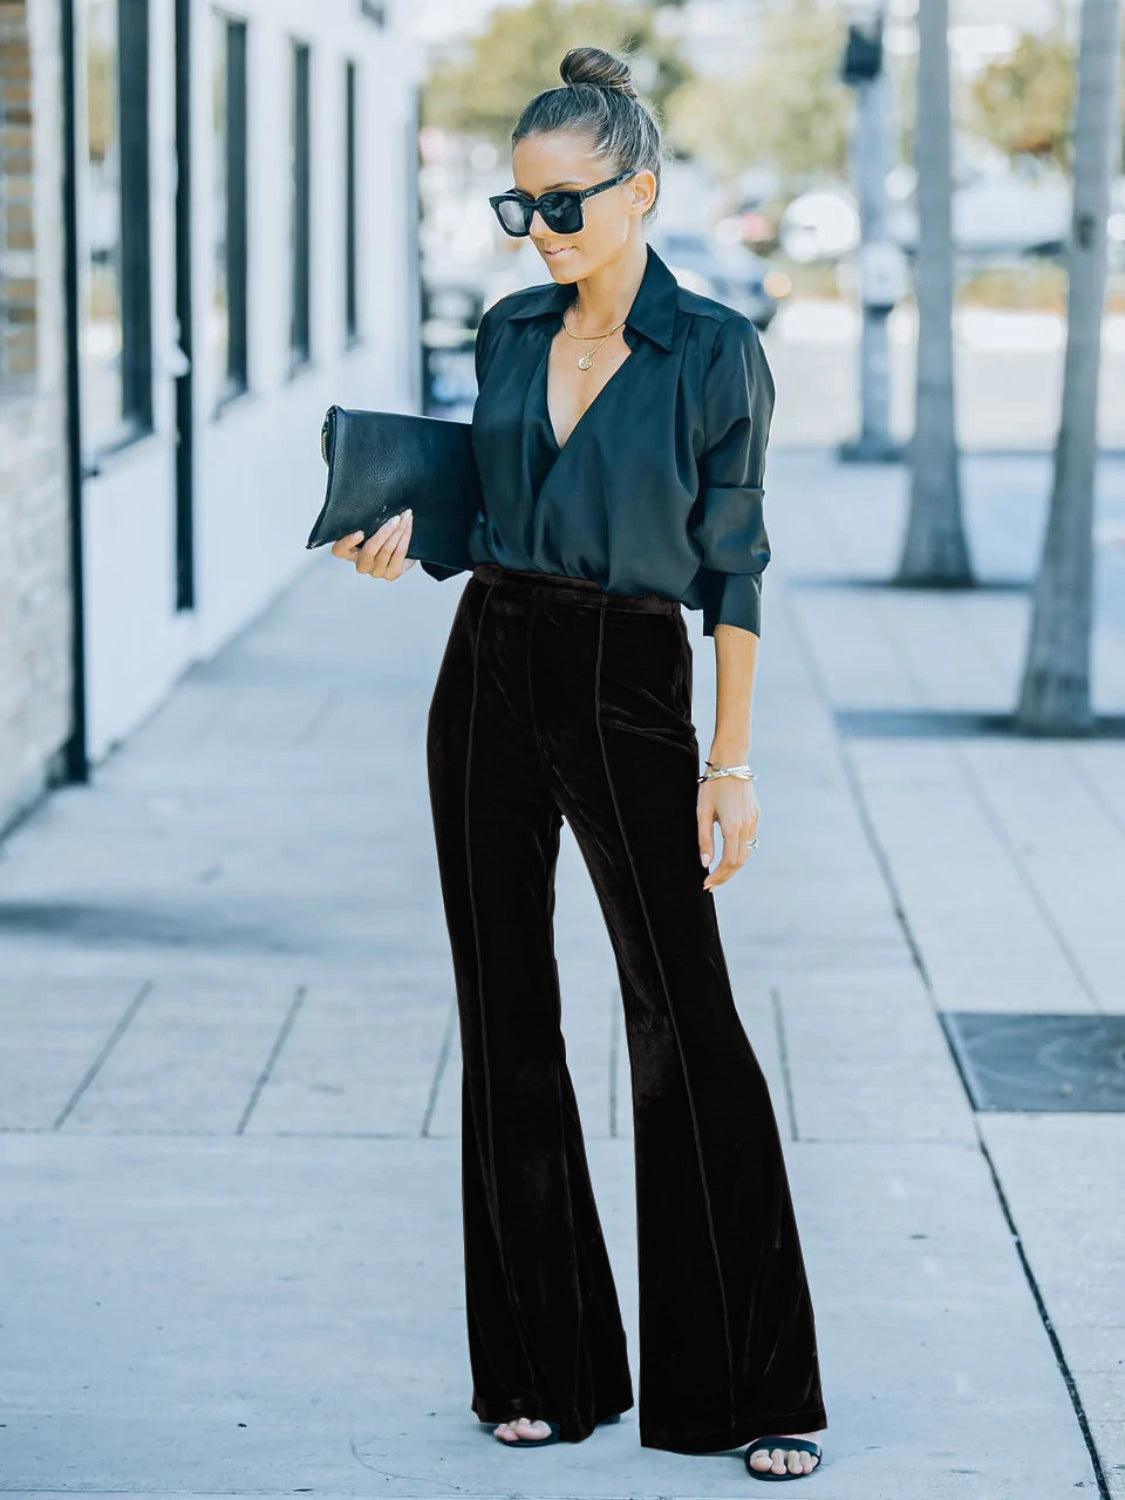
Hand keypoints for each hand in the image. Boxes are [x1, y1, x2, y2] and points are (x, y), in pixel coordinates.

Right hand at [330, 509, 416, 579]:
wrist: (403, 552)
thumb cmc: (383, 536)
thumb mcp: (371, 528)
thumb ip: (368, 522)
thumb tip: (375, 502)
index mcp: (350, 552)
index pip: (340, 550)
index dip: (348, 542)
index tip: (360, 532)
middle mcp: (362, 564)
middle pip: (369, 550)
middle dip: (384, 532)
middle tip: (395, 518)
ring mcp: (376, 572)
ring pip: (387, 550)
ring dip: (398, 531)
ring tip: (405, 518)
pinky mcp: (391, 574)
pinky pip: (399, 553)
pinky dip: (405, 537)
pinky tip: (408, 526)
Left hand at [698, 775, 759, 891]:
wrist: (731, 763)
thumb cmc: (712, 786)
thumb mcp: (702, 813)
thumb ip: (704, 839)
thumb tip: (705, 864)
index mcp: (733, 827)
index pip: (729, 863)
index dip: (718, 877)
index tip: (706, 884)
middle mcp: (747, 827)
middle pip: (740, 862)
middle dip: (725, 876)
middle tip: (710, 884)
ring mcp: (754, 821)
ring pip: (747, 853)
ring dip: (733, 866)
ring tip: (717, 873)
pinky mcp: (756, 815)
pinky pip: (750, 840)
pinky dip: (740, 852)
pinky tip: (728, 854)